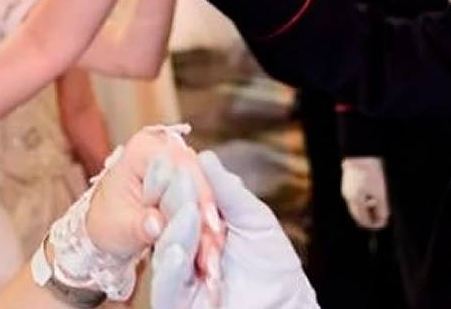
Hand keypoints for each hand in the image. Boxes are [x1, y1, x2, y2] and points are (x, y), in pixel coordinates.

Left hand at [50, 126, 223, 302]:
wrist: (107, 225)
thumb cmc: (107, 221)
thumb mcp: (118, 226)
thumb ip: (139, 225)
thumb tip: (156, 225)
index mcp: (144, 149)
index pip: (181, 166)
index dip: (199, 194)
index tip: (209, 224)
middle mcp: (167, 151)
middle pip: (200, 180)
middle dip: (208, 217)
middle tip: (214, 248)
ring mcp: (180, 167)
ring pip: (207, 195)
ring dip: (211, 228)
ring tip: (212, 259)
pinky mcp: (189, 184)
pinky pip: (205, 205)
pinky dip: (208, 230)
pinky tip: (211, 252)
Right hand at [152, 150, 318, 308]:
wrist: (285, 304)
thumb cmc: (271, 262)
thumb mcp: (253, 218)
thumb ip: (228, 191)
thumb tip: (204, 156)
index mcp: (193, 225)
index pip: (176, 199)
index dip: (175, 182)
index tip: (172, 162)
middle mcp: (180, 248)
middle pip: (167, 222)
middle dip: (175, 201)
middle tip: (182, 181)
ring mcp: (176, 277)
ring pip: (166, 251)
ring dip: (176, 231)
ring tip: (188, 213)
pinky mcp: (176, 303)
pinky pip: (165, 288)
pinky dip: (170, 269)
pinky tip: (178, 252)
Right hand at [340, 157, 389, 229]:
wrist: (361, 152)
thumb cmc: (372, 172)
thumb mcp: (381, 193)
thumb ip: (382, 209)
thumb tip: (382, 221)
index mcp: (355, 201)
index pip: (364, 221)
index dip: (375, 224)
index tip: (385, 222)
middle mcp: (348, 197)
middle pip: (358, 215)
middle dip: (370, 217)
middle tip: (382, 215)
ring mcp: (347, 189)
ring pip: (356, 205)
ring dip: (367, 208)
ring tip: (378, 202)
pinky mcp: (348, 181)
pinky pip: (355, 196)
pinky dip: (363, 199)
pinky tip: (371, 192)